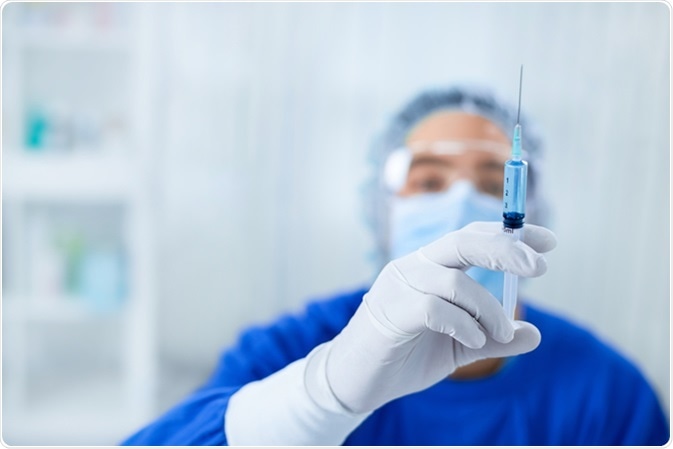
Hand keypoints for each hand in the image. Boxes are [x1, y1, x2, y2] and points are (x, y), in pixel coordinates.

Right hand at [306, 221, 556, 413]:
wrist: (359, 381)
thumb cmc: (405, 356)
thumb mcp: (459, 347)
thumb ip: (493, 338)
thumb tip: (534, 334)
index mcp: (429, 267)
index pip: (471, 236)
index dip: (508, 234)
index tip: (547, 240)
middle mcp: (413, 267)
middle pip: (461, 241)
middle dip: (505, 249)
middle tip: (540, 267)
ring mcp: (399, 287)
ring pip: (454, 280)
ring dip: (489, 308)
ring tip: (502, 333)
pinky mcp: (390, 312)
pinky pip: (436, 309)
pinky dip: (464, 324)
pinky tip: (474, 340)